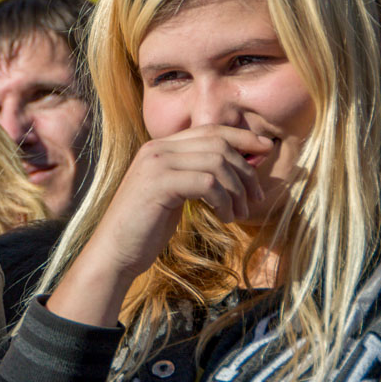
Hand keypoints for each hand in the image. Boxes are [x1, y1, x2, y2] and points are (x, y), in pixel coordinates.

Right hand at [47, 125, 271, 326]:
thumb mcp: (176, 194)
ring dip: (236, 190)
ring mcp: (156, 164)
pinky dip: (224, 201)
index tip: (266, 150)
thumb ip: (199, 174)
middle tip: (255, 197)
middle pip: (217, 143)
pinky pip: (208, 183)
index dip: (242, 137)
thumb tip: (243, 164)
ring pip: (216, 162)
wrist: (115, 251)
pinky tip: (224, 218)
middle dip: (245, 169)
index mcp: (160, 147)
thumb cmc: (146, 228)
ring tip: (238, 214)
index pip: (209, 130)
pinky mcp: (159, 184)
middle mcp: (156, 149)